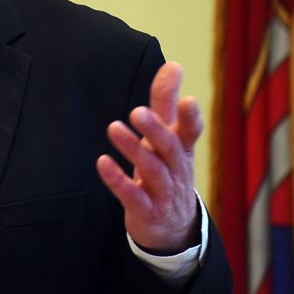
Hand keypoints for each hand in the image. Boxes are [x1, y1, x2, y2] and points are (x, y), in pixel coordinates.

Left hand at [96, 62, 201, 254]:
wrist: (172, 228)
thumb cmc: (169, 171)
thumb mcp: (170, 138)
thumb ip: (167, 102)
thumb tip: (173, 65)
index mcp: (182, 149)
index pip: (191, 132)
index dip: (190, 118)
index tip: (189, 100)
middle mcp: (176, 170)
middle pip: (169, 148)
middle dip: (155, 130)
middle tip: (138, 112)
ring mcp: (162, 192)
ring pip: (152, 170)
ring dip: (133, 149)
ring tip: (114, 128)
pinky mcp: (145, 211)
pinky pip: (132, 196)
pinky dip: (118, 180)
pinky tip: (102, 163)